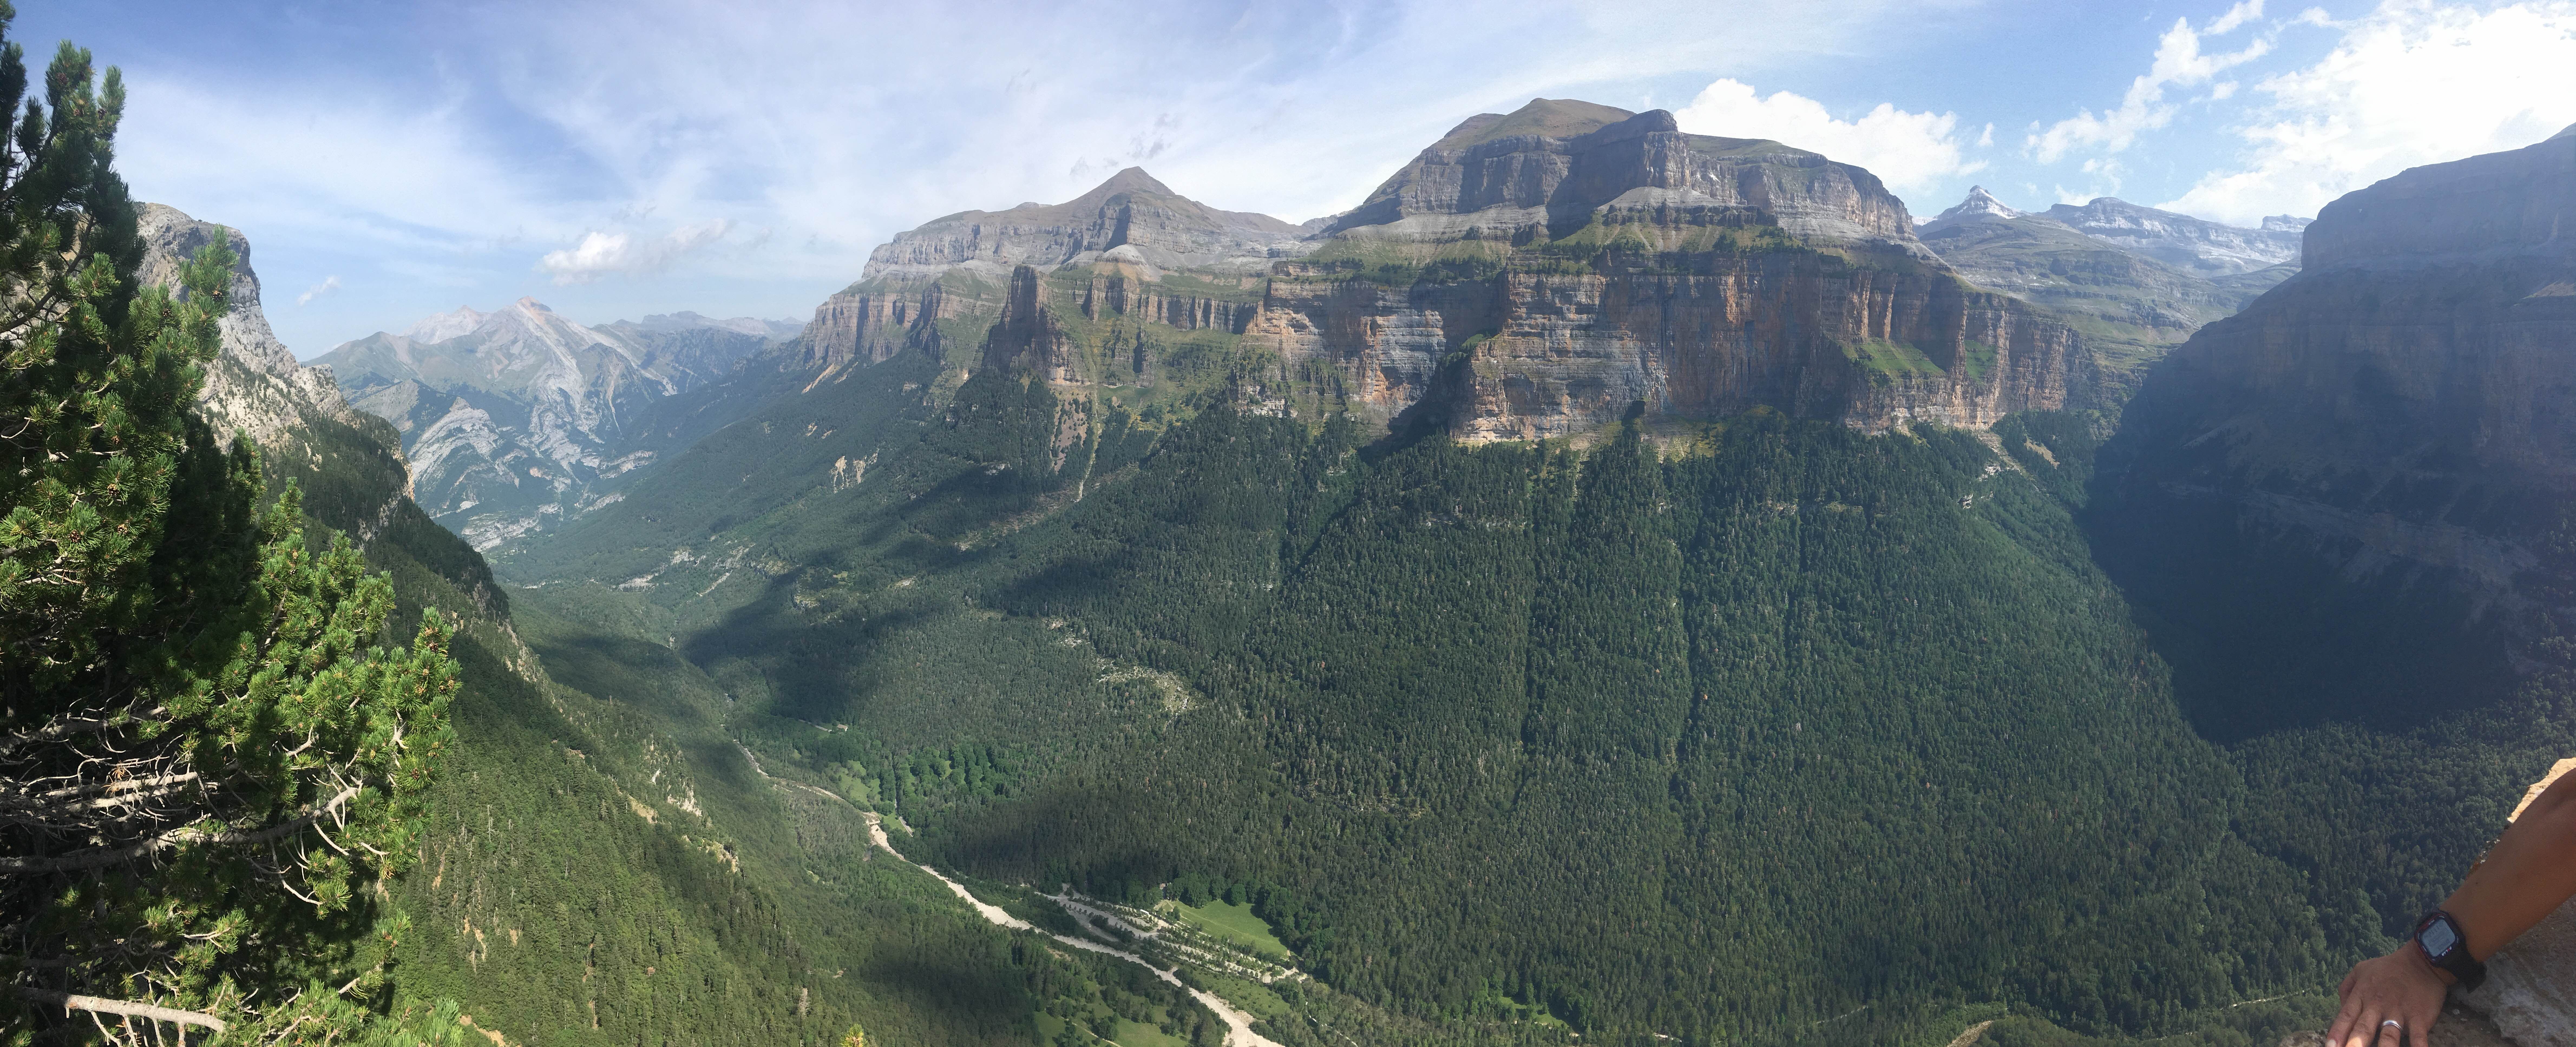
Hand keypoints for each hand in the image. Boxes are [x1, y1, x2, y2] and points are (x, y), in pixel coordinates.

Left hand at [2328, 944, 2448, 1046]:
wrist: (2422, 962)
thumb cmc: (2388, 969)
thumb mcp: (2360, 970)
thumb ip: (2346, 988)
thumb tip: (2340, 1008)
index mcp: (2362, 995)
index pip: (2346, 1016)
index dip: (2337, 1031)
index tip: (2330, 1045)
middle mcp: (2378, 1005)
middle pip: (2364, 1028)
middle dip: (2355, 1043)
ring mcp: (2399, 1012)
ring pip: (2389, 1035)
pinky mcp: (2420, 1017)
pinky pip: (2418, 1036)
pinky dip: (2418, 1046)